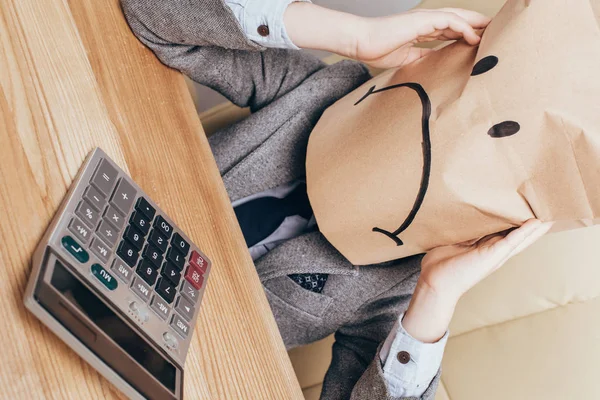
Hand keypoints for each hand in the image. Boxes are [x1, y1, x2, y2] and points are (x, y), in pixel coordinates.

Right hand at [352, 9, 490, 68]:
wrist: (362, 42)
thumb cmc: (376, 49)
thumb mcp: (406, 57)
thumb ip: (422, 56)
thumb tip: (435, 62)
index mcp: (421, 29)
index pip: (450, 28)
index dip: (466, 32)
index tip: (480, 41)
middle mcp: (426, 21)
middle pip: (459, 19)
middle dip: (477, 25)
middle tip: (495, 33)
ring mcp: (425, 18)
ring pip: (459, 17)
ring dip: (477, 24)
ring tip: (493, 32)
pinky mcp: (423, 20)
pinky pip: (451, 21)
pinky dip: (465, 28)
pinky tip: (475, 37)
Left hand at [402, 219, 552, 342]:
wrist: (435, 281)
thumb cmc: (440, 264)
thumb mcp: (453, 241)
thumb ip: (463, 231)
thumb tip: (462, 214)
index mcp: (484, 246)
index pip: (503, 230)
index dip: (515, 219)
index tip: (525, 205)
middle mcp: (493, 250)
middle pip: (518, 234)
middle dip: (532, 222)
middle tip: (546, 206)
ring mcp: (495, 253)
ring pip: (521, 237)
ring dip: (536, 226)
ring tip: (550, 212)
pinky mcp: (493, 255)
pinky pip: (513, 240)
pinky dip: (526, 232)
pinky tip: (538, 222)